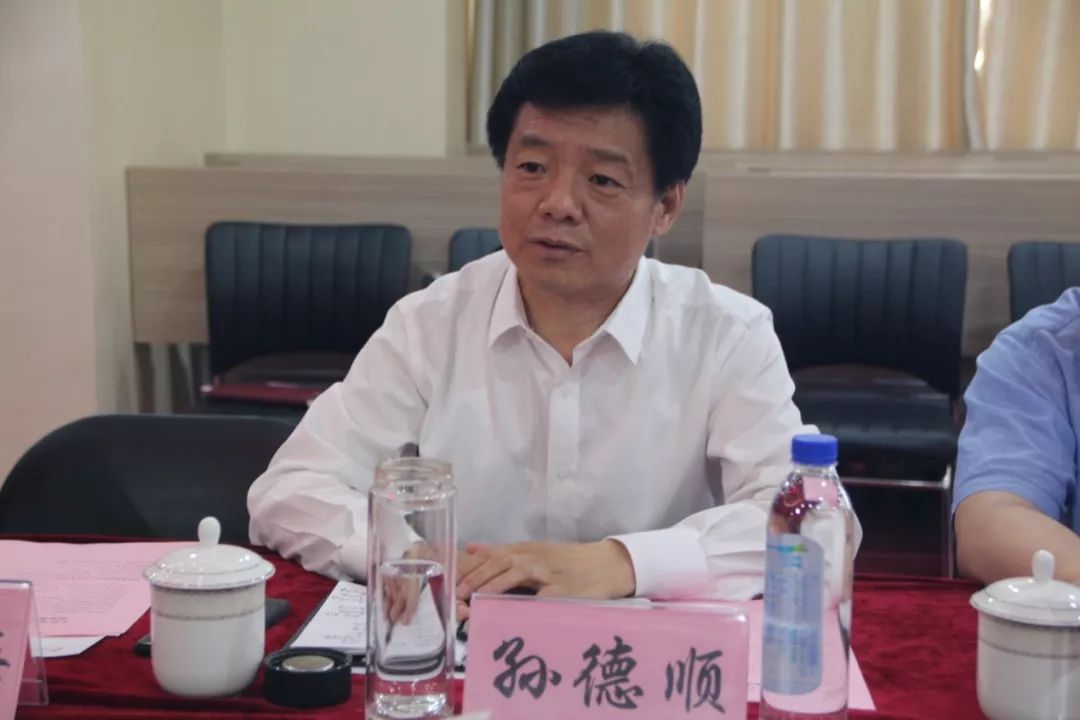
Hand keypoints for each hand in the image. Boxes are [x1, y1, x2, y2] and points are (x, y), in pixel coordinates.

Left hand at [455, 540, 635, 618]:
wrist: (607, 564)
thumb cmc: (568, 562)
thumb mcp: (535, 552)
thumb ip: (503, 553)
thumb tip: (471, 549)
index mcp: (525, 550)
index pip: (491, 555)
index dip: (469, 568)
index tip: (449, 580)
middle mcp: (534, 558)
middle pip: (500, 562)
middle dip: (476, 577)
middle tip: (456, 594)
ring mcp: (549, 573)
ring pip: (517, 573)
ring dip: (495, 586)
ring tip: (477, 600)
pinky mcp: (564, 589)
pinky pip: (543, 597)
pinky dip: (528, 603)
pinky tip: (513, 613)